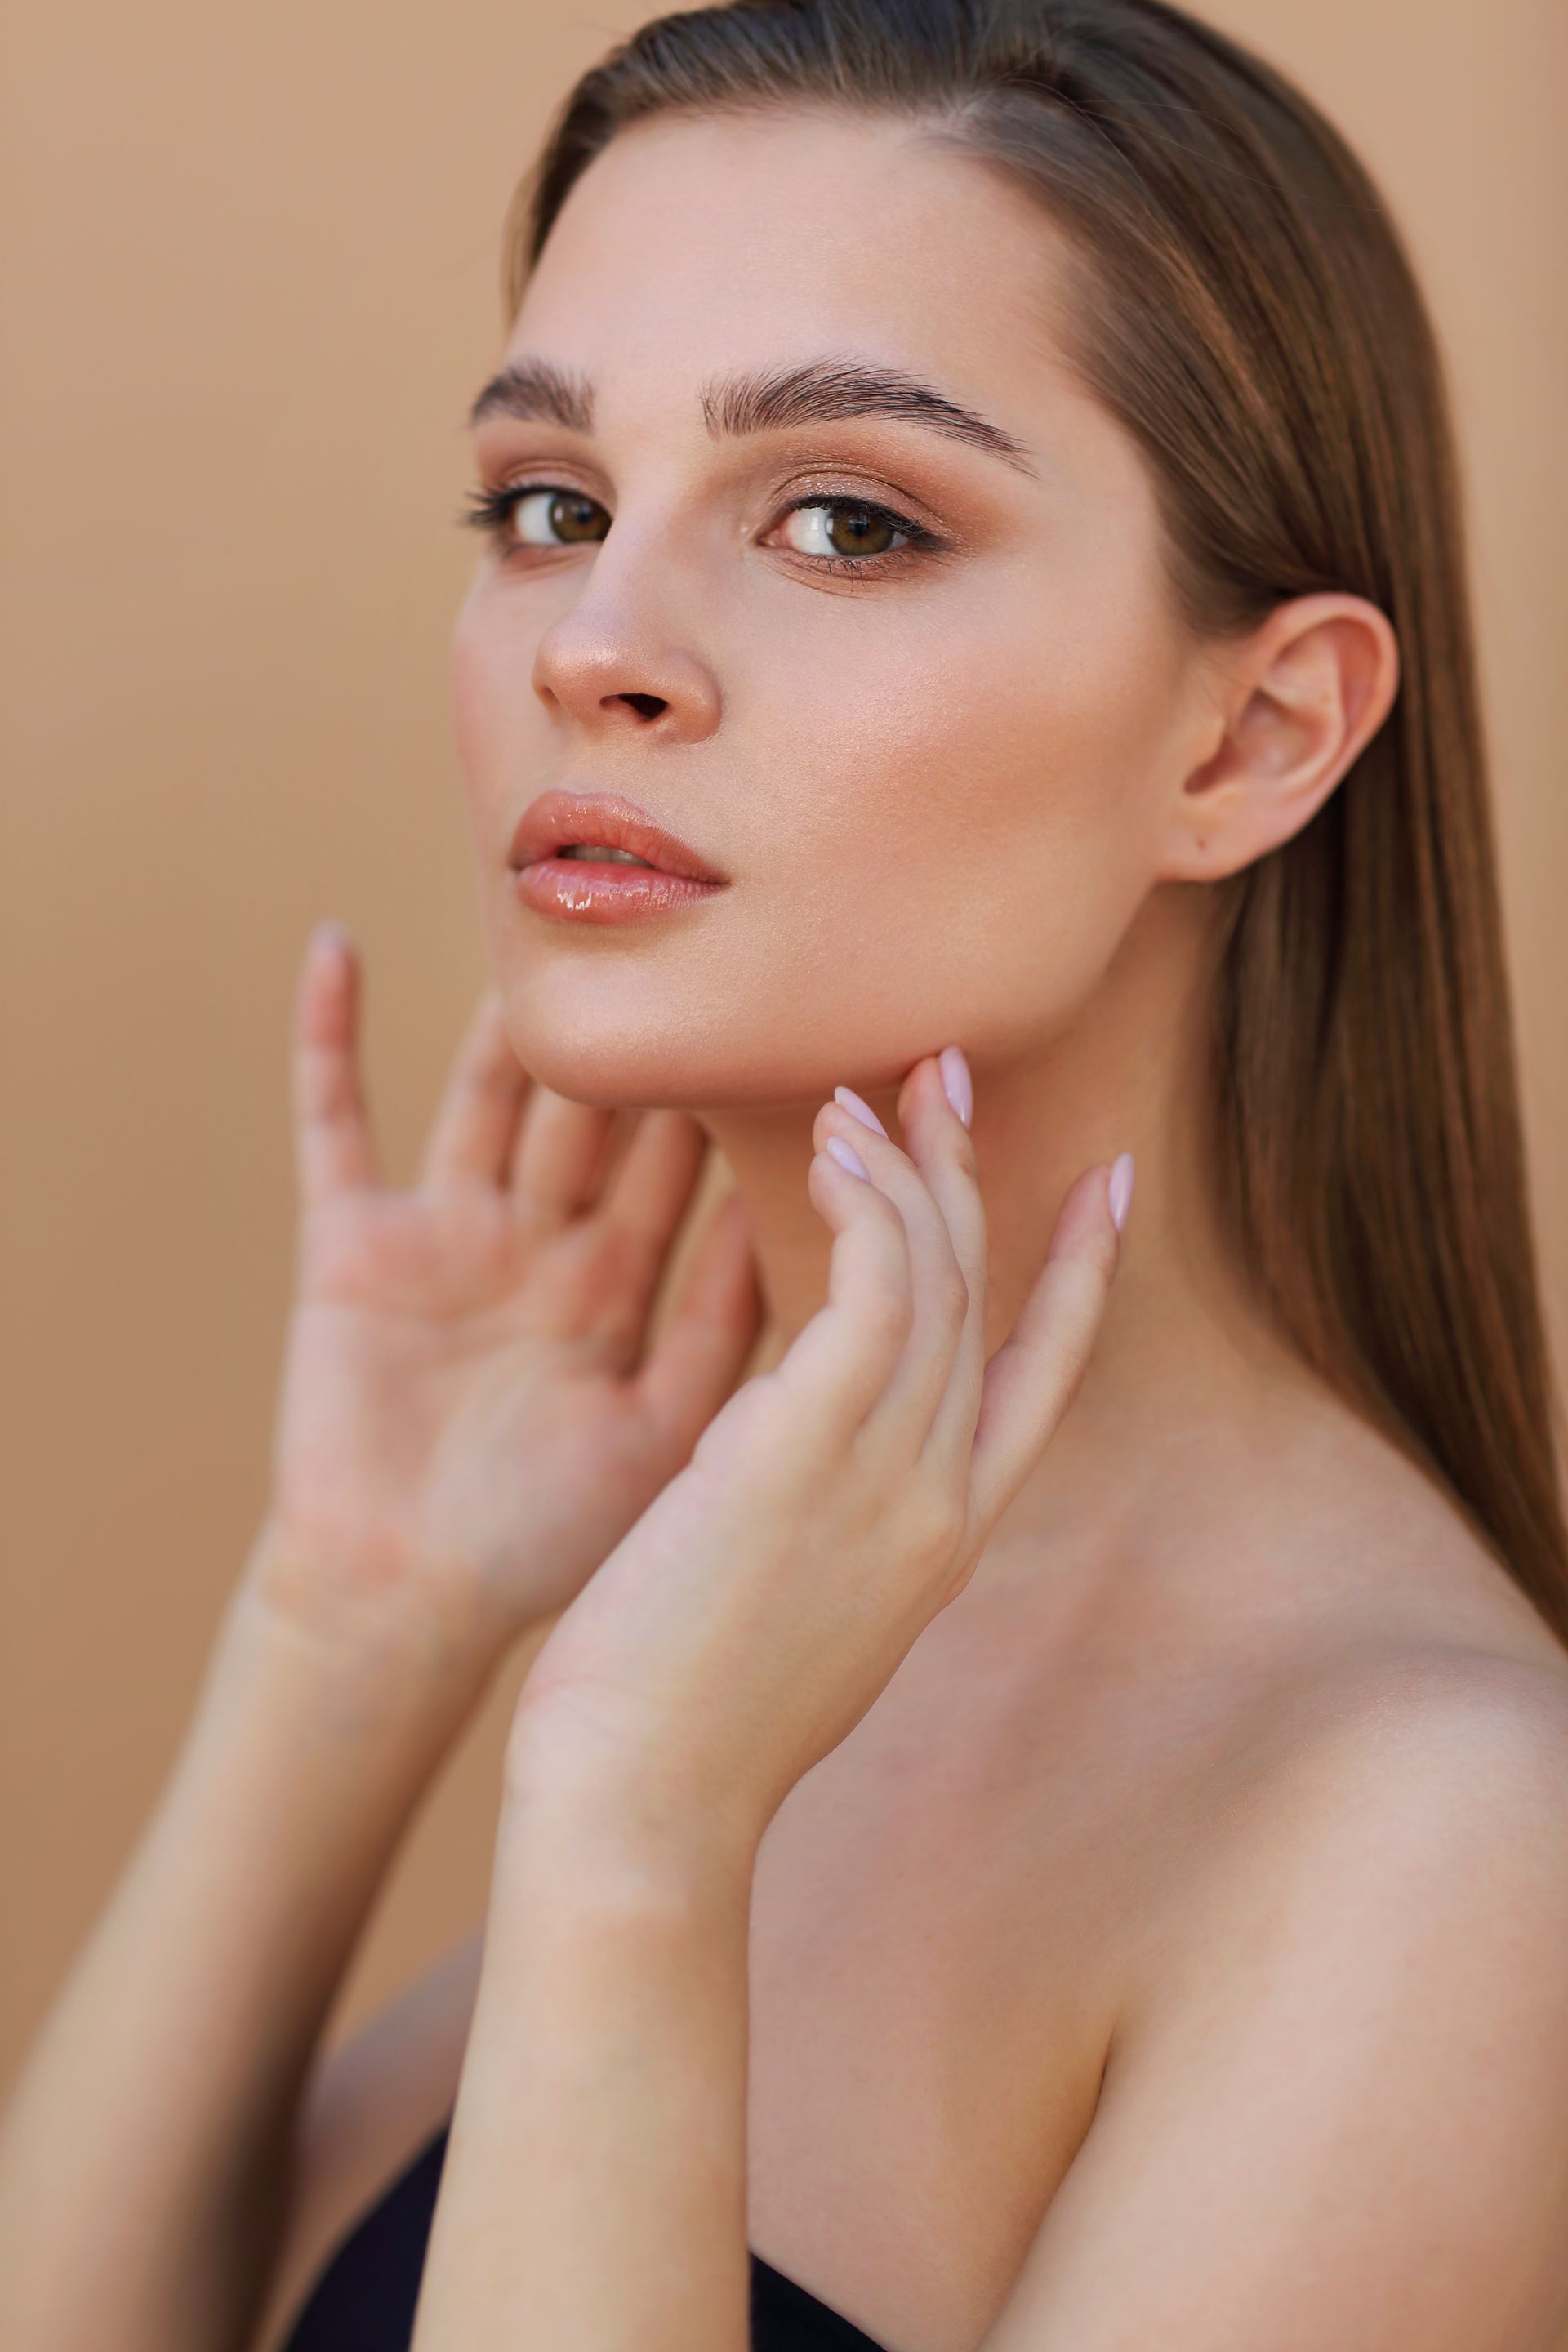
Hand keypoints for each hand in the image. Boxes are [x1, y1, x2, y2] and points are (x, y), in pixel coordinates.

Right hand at [244, 925, 763, 1695]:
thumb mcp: (666, 1429)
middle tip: (705, 927)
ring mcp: (445, 1235)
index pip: (692, 1167)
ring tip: (557, 914)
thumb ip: (731, 1329)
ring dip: (519, 1017)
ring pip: (491, 1095)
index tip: (808, 1014)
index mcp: (621, 1285)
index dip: (744, 1099)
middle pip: (601, 1112)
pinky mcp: (353, 1246)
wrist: (403, 1610)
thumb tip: (817, 1232)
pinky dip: (327, 1039)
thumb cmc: (549, 1542)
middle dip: (648, 1034)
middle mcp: (541, 1243)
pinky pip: (334, 1124)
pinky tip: (338, 945)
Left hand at [508, 1047, 1130, 1855]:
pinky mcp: (805, 1451)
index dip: (1081, 1273)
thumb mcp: (797, 1610)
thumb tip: (775, 1449)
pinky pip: (868, 1288)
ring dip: (909, 1166)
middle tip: (947, 1069)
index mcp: (944, 1537)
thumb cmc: (687, 1722)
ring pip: (933, 1278)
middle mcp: (939, 1498)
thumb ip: (820, 1516)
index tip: (1107, 1182)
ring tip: (865, 1090)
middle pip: (985, 1297)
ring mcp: (885, 1476)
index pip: (1042, 1377)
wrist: (642, 1807)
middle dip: (975, 1172)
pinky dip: (865, 1202)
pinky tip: (836, 1145)